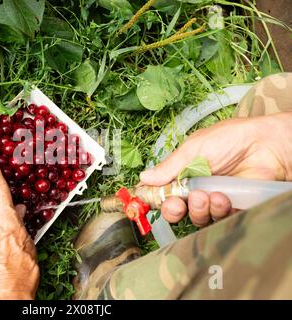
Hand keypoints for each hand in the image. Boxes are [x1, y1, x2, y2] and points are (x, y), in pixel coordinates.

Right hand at [139, 112, 291, 226]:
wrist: (266, 145)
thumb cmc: (229, 139)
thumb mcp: (192, 149)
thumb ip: (169, 167)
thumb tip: (143, 178)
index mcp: (182, 172)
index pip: (162, 191)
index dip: (154, 198)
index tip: (147, 202)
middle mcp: (195, 187)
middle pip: (175, 210)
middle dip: (173, 210)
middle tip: (177, 204)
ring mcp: (212, 199)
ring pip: (195, 217)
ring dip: (198, 209)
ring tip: (207, 195)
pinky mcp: (230, 208)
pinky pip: (217, 220)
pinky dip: (217, 210)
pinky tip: (222, 196)